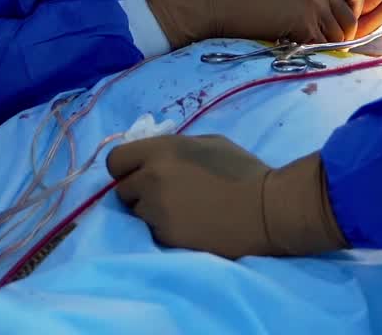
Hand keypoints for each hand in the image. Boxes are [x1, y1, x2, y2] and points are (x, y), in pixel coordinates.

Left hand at [108, 135, 346, 257]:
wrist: (266, 210)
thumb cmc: (242, 170)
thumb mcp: (207, 143)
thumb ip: (173, 148)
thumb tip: (153, 158)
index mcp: (161, 150)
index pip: (115, 160)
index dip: (125, 168)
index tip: (139, 173)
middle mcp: (151, 178)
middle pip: (122, 190)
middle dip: (138, 192)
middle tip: (163, 195)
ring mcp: (157, 211)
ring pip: (137, 214)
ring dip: (150, 213)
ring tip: (179, 212)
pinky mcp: (167, 238)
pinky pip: (153, 233)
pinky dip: (164, 230)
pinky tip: (187, 227)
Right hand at [145, 0, 366, 48]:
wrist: (221, 2)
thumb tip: (340, 16)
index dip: (353, 6)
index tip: (337, 17)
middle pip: (351, 17)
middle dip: (340, 33)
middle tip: (319, 38)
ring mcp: (312, 1)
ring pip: (339, 35)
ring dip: (324, 44)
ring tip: (300, 39)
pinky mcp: (303, 21)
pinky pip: (321, 45)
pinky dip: (310, 50)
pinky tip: (291, 42)